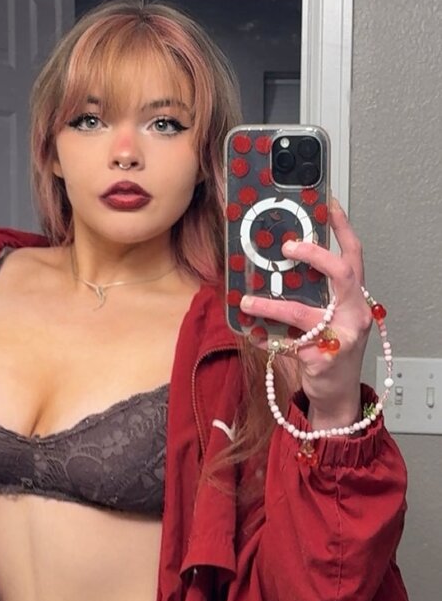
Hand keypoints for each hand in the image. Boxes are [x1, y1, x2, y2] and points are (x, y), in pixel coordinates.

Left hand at [240, 198, 371, 429]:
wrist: (337, 395)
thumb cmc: (331, 352)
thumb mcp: (330, 319)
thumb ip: (315, 296)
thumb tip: (278, 269)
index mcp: (355, 299)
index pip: (354, 256)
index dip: (342, 229)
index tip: (327, 205)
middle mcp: (354, 314)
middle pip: (341, 274)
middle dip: (314, 256)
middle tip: (288, 247)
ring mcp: (341, 337)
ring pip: (303, 313)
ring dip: (271, 306)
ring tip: (246, 301)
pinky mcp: (322, 360)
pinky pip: (286, 344)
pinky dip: (266, 339)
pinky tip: (252, 335)